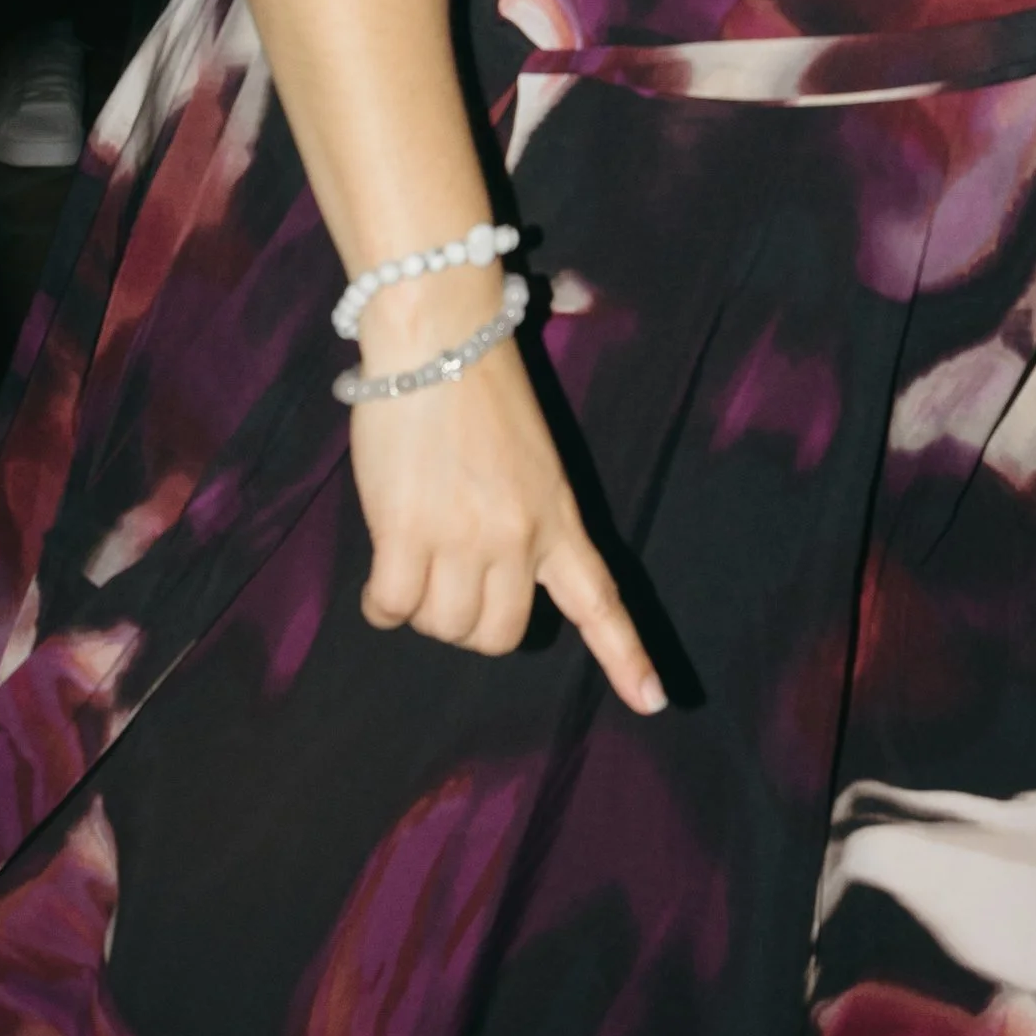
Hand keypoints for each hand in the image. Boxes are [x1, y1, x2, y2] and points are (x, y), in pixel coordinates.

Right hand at [350, 289, 664, 714]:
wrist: (440, 334)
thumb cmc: (480, 387)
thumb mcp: (528, 459)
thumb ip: (521, 521)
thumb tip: (481, 582)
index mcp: (560, 513)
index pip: (599, 598)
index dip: (625, 655)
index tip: (653, 702)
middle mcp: (519, 536)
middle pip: (498, 635)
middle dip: (468, 624)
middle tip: (448, 582)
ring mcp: (463, 537)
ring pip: (443, 624)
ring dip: (422, 608)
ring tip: (413, 558)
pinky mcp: (405, 532)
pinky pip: (392, 607)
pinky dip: (382, 604)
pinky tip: (381, 576)